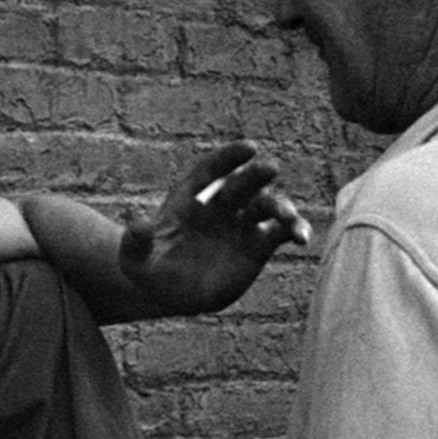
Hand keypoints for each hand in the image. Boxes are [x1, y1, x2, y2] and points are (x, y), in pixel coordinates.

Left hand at [118, 141, 311, 316]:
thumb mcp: (135, 258)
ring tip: (288, 217)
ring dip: (279, 207)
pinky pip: (279, 234)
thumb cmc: (150, 268)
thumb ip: (136, 241)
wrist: (171, 289)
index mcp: (191, 197)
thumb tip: (137, 226)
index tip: (249, 148)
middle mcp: (220, 205)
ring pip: (266, 207)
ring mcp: (241, 223)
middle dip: (255, 176)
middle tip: (271, 167)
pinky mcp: (257, 245)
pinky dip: (293, 232)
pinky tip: (302, 238)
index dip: (229, 158)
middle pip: (241, 184)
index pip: (211, 170)